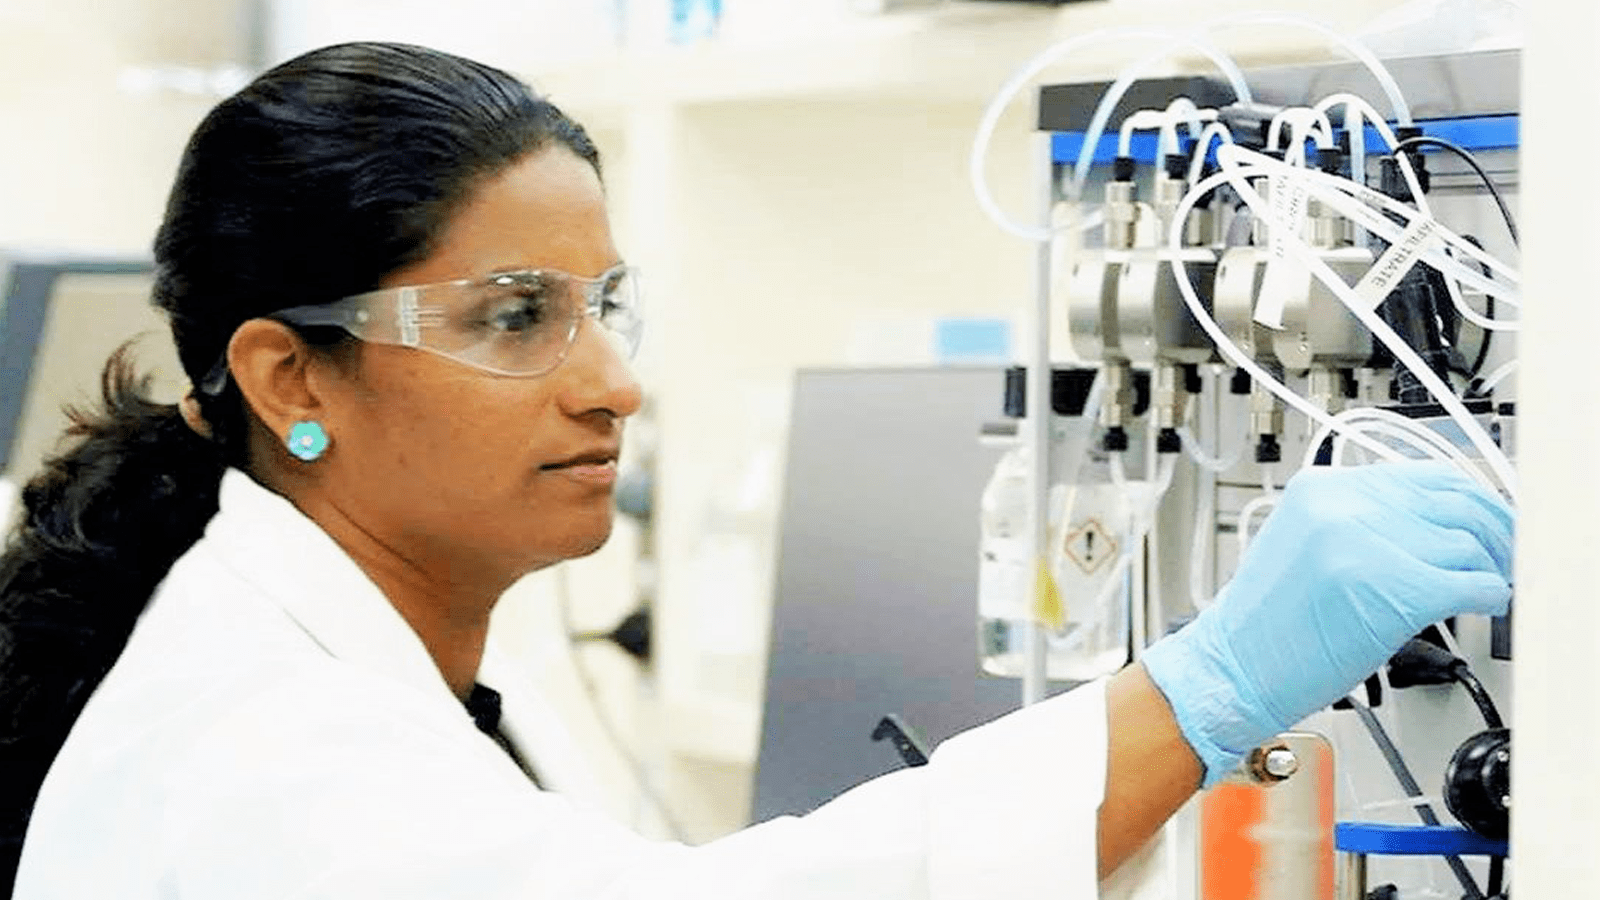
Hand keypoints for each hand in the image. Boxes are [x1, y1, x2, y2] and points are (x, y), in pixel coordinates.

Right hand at [1140, 461, 1513, 785]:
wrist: (1230, 669)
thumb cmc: (1267, 624)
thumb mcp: (1306, 544)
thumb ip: (1364, 521)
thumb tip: (1436, 523)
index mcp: (1323, 488)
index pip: (1426, 475)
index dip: (1472, 499)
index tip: (1490, 522)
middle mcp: (1343, 505)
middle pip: (1456, 502)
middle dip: (1495, 530)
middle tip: (1507, 555)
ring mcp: (1365, 544)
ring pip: (1469, 543)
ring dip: (1494, 568)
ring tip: (1492, 587)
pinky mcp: (1391, 589)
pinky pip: (1472, 583)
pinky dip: (1492, 596)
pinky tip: (1486, 606)